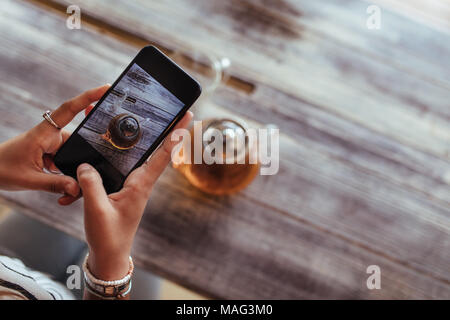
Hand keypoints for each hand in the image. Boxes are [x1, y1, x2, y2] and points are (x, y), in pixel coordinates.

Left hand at [0, 85, 109, 200]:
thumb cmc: (0, 170)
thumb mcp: (28, 180)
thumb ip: (55, 184)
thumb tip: (79, 188)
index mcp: (44, 133)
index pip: (69, 110)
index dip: (88, 97)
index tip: (106, 88)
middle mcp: (50, 136)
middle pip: (79, 144)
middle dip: (84, 162)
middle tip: (86, 182)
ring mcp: (51, 145)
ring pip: (74, 157)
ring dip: (72, 175)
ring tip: (67, 194)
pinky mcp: (51, 154)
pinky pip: (67, 164)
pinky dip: (67, 178)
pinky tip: (63, 191)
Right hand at [77, 111, 192, 279]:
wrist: (109, 256)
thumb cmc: (108, 236)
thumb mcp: (97, 210)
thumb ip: (92, 185)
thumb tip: (85, 164)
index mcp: (140, 185)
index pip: (163, 154)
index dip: (176, 134)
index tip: (188, 115)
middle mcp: (140, 182)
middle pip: (156, 150)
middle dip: (164, 129)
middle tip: (173, 109)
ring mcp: (133, 185)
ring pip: (139, 157)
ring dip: (142, 139)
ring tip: (145, 120)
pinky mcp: (123, 189)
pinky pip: (124, 166)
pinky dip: (119, 155)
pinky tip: (113, 148)